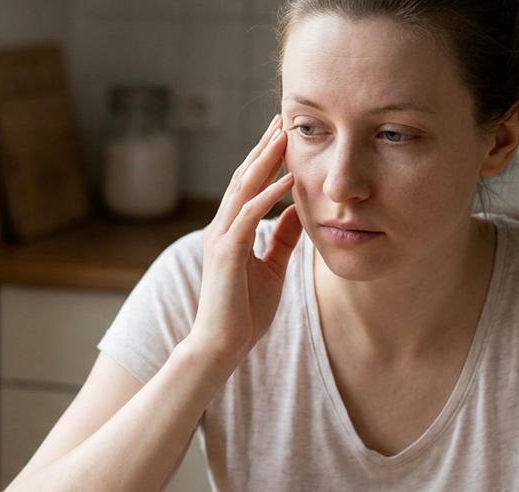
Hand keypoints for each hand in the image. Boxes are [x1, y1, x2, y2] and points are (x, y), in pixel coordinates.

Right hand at [186, 115, 303, 365]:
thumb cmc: (244, 312)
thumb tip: (298, 210)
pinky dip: (268, 196)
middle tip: (282, 119)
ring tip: (283, 135)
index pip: (248, 186)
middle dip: (264, 148)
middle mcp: (221, 228)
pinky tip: (287, 180)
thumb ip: (282, 238)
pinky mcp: (226, 253)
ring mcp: (221, 238)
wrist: (221, 346)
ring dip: (265, 161)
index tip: (284, 134)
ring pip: (243, 189)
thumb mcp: (272, 267)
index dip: (266, 159)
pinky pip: (248, 217)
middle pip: (243, 177)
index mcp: (231, 230)